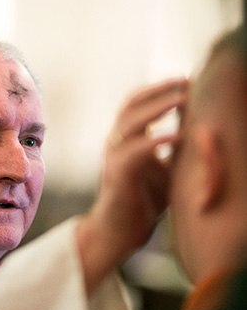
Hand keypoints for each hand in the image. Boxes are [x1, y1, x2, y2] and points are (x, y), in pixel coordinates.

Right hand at [76, 78, 187, 294]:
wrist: (118, 229)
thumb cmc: (142, 199)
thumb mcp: (163, 168)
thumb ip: (174, 149)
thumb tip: (197, 130)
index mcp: (125, 139)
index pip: (136, 103)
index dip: (159, 89)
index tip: (186, 80)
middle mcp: (116, 142)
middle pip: (131, 104)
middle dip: (159, 90)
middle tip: (186, 81)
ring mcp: (113, 157)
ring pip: (130, 122)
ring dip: (157, 107)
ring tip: (182, 99)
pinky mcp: (117, 174)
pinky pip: (134, 152)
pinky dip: (155, 141)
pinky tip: (176, 135)